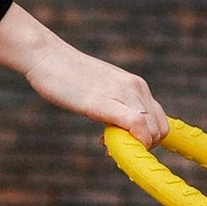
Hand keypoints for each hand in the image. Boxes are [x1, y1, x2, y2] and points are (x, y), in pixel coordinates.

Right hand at [0, 2, 167, 143]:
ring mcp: (123, 93)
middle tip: (115, 148)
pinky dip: (133, 144)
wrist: (46, 56)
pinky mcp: (106, 102)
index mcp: (135, 84)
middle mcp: (135, 87)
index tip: (126, 144)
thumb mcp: (99, 89)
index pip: (159, 120)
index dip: (147, 140)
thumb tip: (117, 125)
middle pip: (160, 130)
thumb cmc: (66, 75)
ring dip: (135, 149)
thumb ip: (113, 104)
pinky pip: (137, 126)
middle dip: (142, 147)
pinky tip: (108, 145)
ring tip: (106, 145)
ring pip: (152, 131)